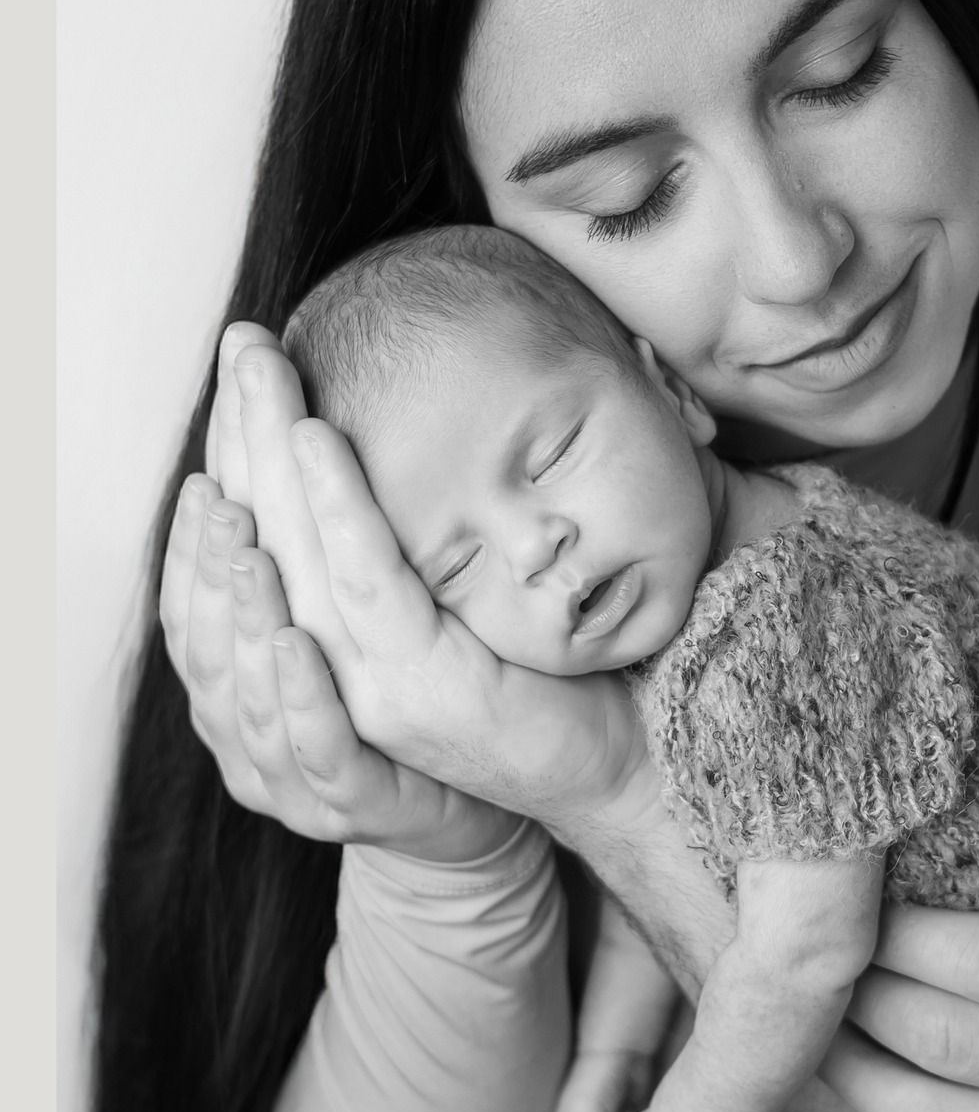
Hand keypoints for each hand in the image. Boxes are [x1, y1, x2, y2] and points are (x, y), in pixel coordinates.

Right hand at [225, 337, 639, 827]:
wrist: (608, 768)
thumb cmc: (529, 676)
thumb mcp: (448, 604)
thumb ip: (396, 548)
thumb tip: (371, 435)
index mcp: (318, 654)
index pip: (251, 539)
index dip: (236, 447)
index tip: (238, 360)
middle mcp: (322, 678)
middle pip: (254, 545)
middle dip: (243, 436)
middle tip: (242, 343)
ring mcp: (366, 692)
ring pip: (291, 566)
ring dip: (270, 469)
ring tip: (261, 390)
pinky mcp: (421, 696)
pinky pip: (366, 599)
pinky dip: (340, 517)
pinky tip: (318, 447)